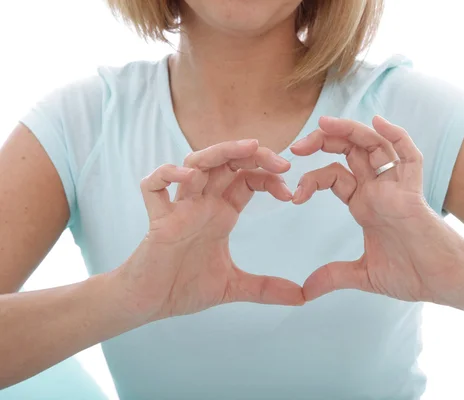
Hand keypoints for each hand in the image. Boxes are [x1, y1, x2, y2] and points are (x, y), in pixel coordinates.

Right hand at [117, 139, 304, 321]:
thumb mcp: (234, 287)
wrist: (150, 304)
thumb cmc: (184, 288)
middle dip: (253, 155)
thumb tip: (302, 298)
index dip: (269, 178)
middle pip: (225, 163)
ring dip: (219, 152)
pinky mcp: (156, 221)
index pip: (246, 179)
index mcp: (220, 214)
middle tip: (282, 162)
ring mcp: (178, 209)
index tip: (290, 193)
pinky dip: (166, 175)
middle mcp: (201, 204)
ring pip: (194, 164)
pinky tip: (188, 178)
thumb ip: (267, 289)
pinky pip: (153, 187)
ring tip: (249, 147)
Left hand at [291, 116, 463, 303]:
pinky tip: (379, 122)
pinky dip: (397, 136)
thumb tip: (305, 292)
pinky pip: (409, 157)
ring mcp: (396, 188)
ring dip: (350, 131)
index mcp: (364, 205)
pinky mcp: (414, 193)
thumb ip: (334, 277)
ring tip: (325, 123)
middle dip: (323, 142)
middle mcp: (378, 191)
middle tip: (296, 147)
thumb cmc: (412, 275)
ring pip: (375, 146)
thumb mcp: (364, 275)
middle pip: (350, 151)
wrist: (444, 284)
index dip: (311, 178)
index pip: (334, 175)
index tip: (293, 195)